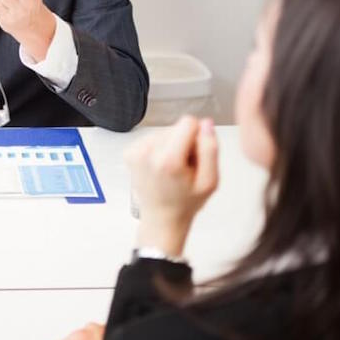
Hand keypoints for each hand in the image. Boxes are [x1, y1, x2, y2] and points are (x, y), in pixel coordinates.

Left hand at [126, 116, 218, 256]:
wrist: (161, 218)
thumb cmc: (186, 202)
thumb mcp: (210, 181)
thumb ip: (210, 149)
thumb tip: (206, 123)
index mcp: (168, 160)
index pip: (188, 122)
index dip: (197, 137)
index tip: (194, 157)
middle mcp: (147, 153)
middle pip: (175, 127)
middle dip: (184, 143)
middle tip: (184, 168)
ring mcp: (135, 152)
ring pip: (164, 132)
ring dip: (171, 146)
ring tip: (173, 170)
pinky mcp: (129, 152)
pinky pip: (152, 138)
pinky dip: (159, 149)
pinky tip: (161, 167)